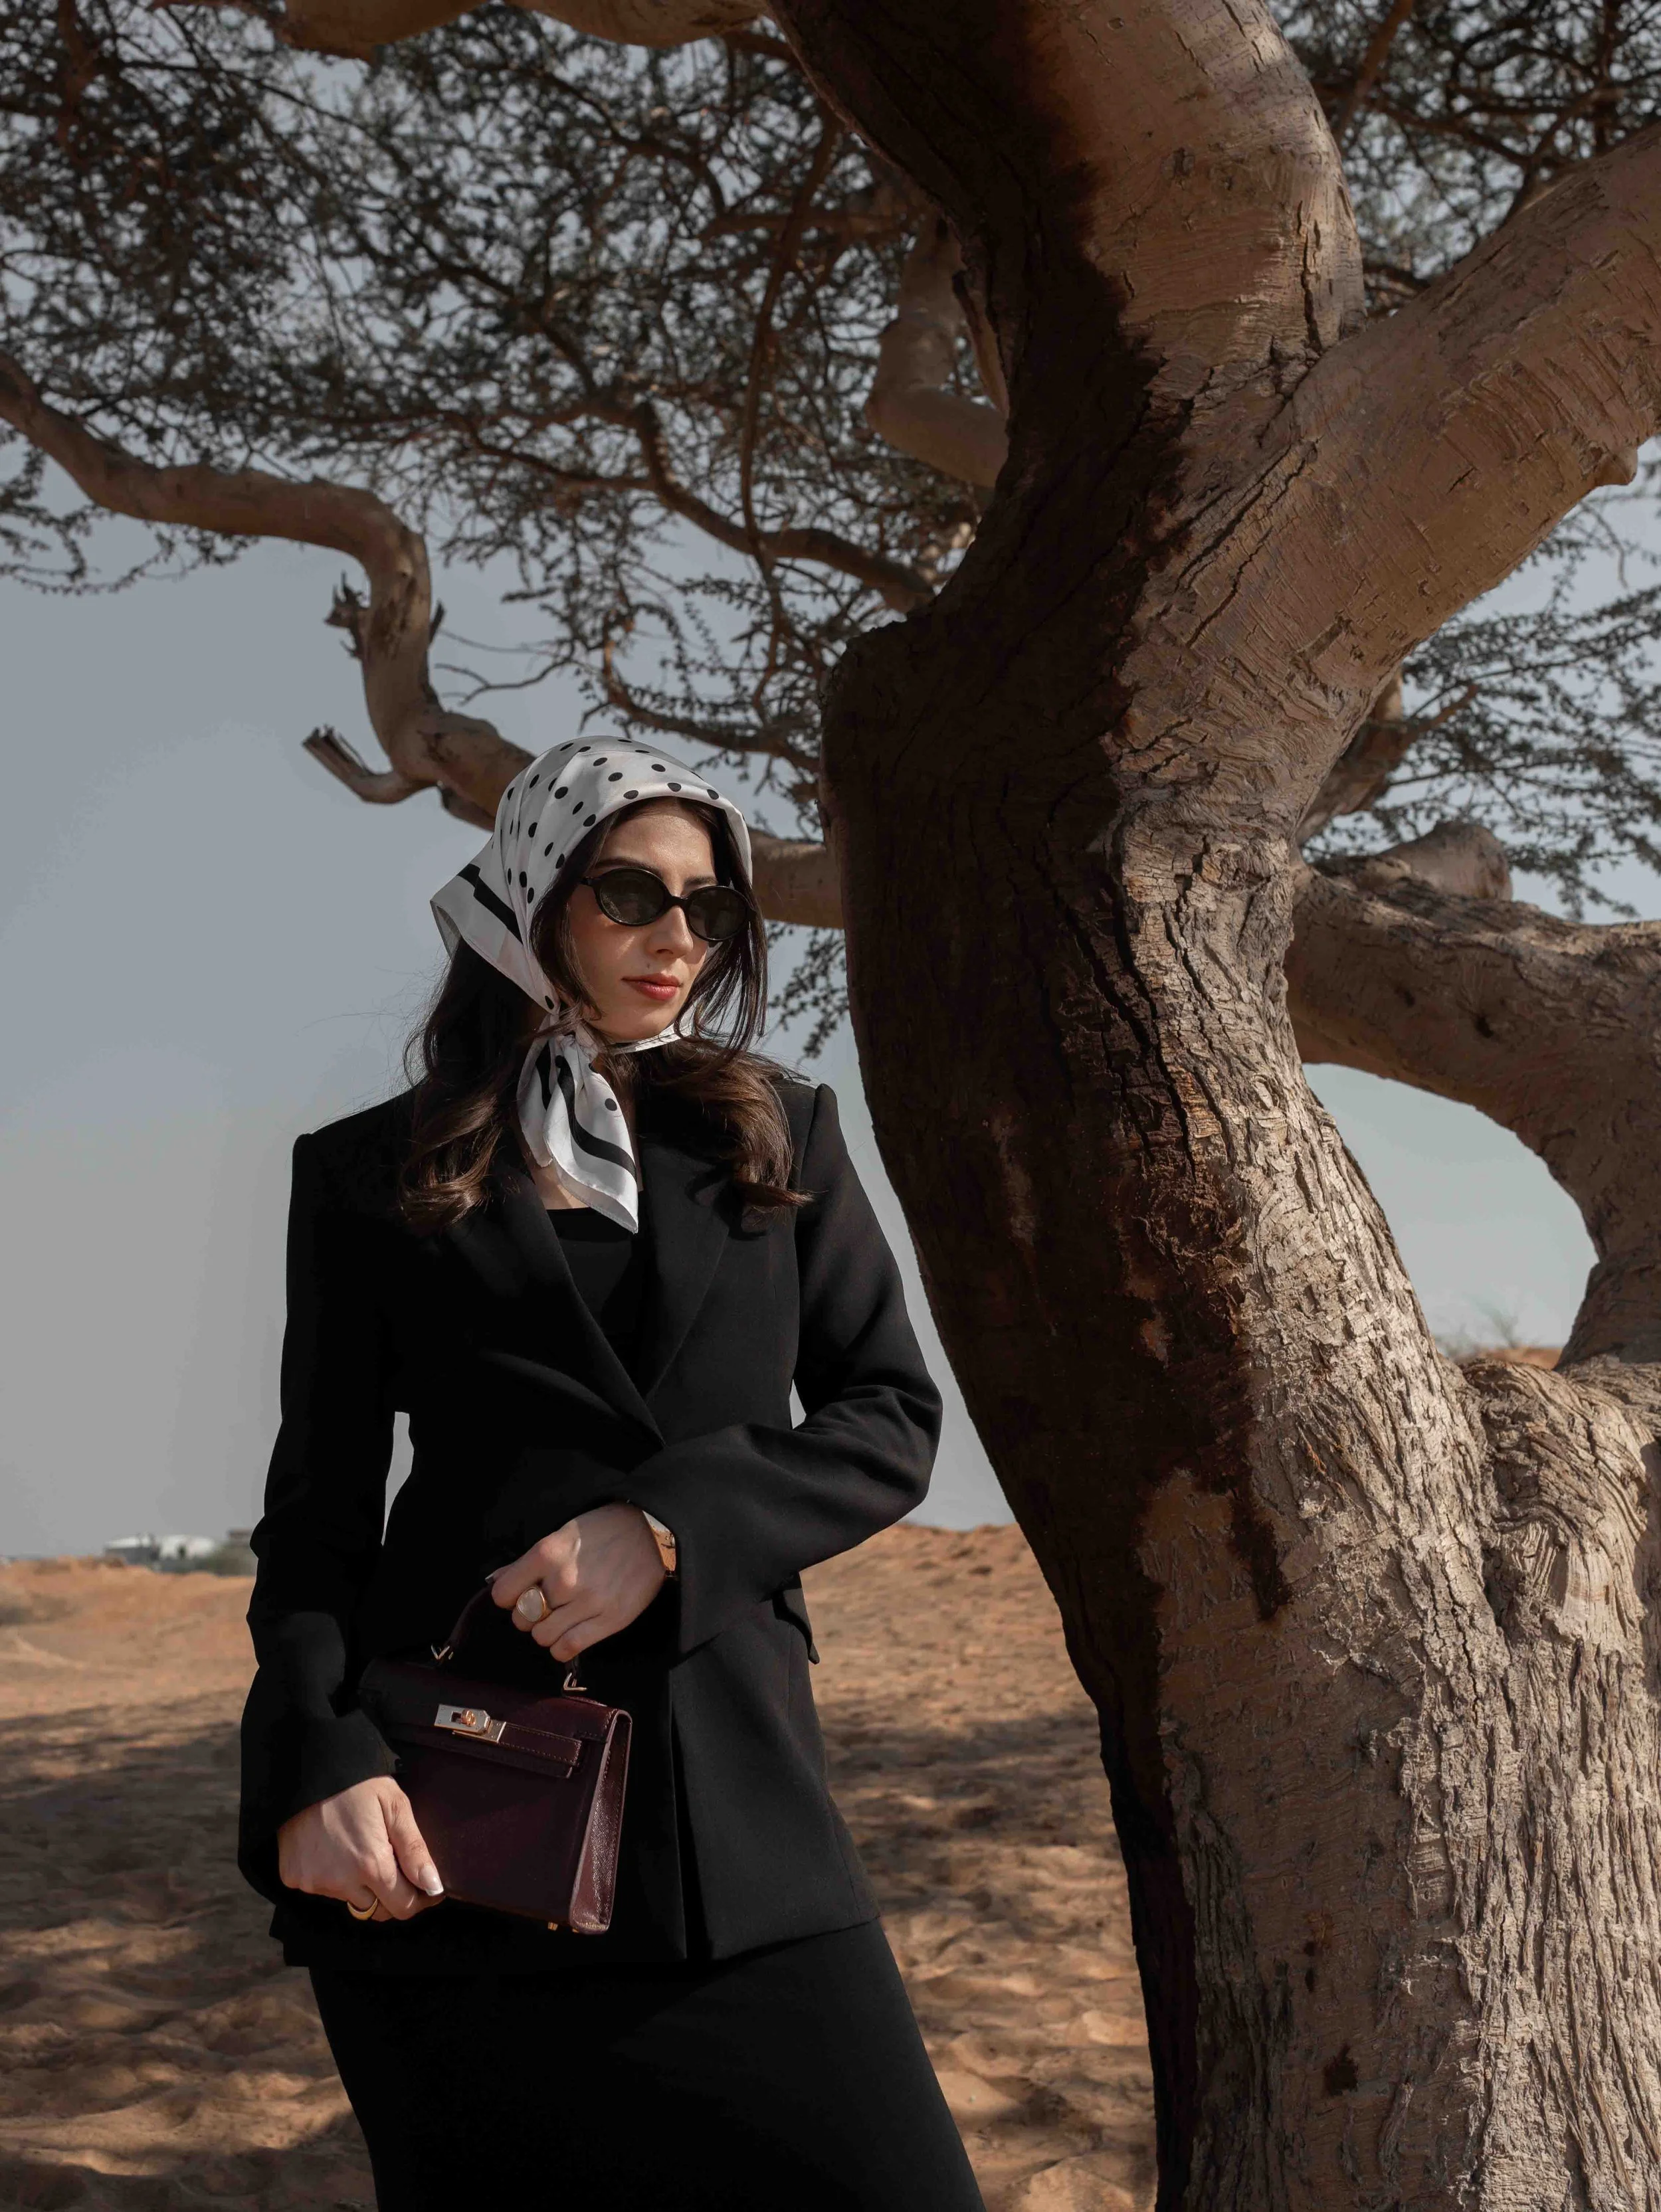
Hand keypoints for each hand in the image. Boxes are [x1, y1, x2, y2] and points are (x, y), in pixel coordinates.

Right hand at [276, 1776, 443, 1922]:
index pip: (403, 1907)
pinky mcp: (294, 1878)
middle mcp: (341, 1882)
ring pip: (350, 1900)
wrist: (306, 1768)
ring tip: (360, 1848)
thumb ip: (415, 1850)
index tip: (426, 1886)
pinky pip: (323, 1889)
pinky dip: (333, 1876)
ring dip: (361, 1886)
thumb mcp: (395, 1806)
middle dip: (391, 1895)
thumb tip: (434, 1888)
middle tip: (394, 1865)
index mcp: (371, 1866)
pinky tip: (334, 1848)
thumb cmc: (358, 1782)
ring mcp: (314, 1882)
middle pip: (377, 1910)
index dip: (419, 1899)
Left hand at [491, 1504, 666, 1661]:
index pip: (503, 1594)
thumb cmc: (603, 1530)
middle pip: (522, 1618)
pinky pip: (568, 1648)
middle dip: (529, 1614)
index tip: (520, 1593)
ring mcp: (588, 1602)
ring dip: (547, 1630)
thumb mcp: (562, 1534)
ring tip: (562, 1617)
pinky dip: (562, 1647)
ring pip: (543, 1637)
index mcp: (547, 1553)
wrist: (651, 1532)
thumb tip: (496, 1580)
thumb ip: (528, 1562)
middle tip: (546, 1604)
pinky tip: (570, 1632)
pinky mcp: (610, 1620)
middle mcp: (564, 1579)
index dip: (509, 1596)